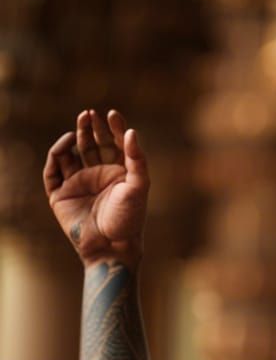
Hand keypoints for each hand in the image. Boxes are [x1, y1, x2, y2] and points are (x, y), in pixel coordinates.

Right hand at [42, 109, 148, 265]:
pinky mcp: (60, 194)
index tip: (112, 114)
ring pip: (73, 153)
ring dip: (76, 136)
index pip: (115, 146)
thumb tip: (131, 132)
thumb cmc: (129, 219)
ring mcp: (79, 184)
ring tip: (82, 120)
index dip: (114, 129)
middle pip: (93, 145)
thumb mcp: (138, 186)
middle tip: (91, 113)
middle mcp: (99, 177)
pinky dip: (59, 153)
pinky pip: (54, 169)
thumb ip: (137, 160)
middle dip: (92, 128)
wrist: (111, 245)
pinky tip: (68, 143)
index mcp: (119, 176)